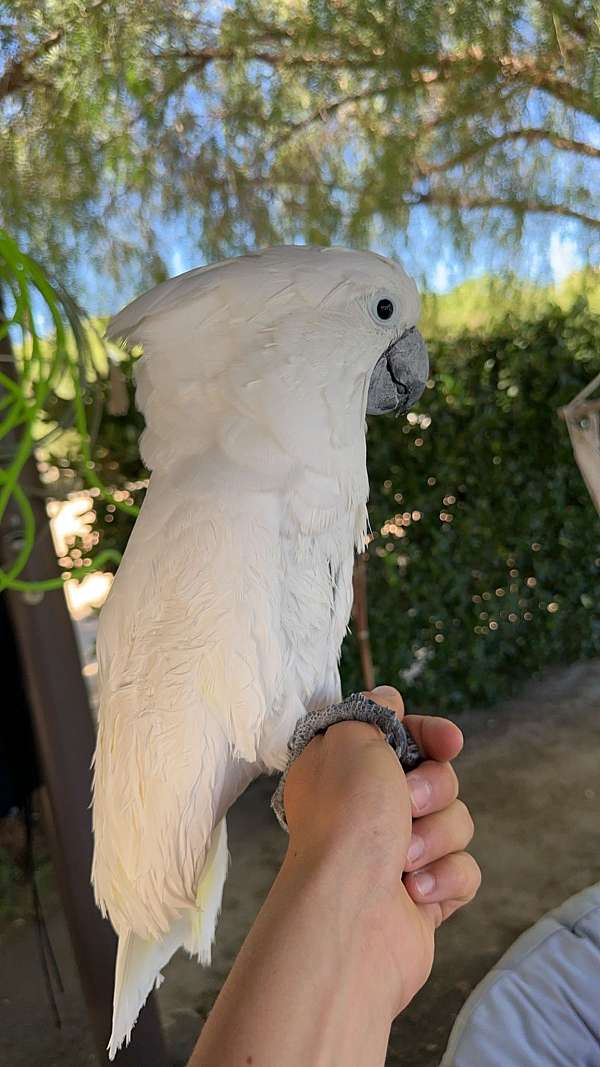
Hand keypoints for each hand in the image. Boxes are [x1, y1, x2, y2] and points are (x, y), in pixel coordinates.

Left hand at [282, 685, 479, 1018]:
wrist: (349, 913)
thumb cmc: (345, 819)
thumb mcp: (350, 737)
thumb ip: (372, 712)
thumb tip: (389, 699)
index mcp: (346, 769)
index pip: (403, 736)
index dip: (430, 734)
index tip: (447, 741)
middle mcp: (368, 810)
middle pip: (439, 778)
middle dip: (433, 788)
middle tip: (406, 803)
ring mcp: (398, 856)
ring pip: (456, 822)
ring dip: (435, 835)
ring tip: (403, 858)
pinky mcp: (424, 898)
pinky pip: (464, 871)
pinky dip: (445, 876)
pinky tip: (415, 891)